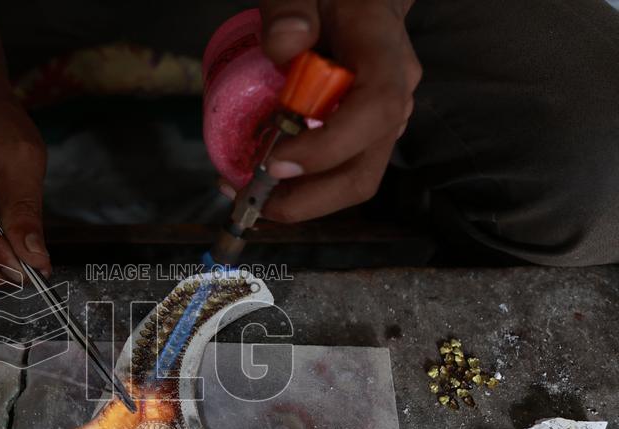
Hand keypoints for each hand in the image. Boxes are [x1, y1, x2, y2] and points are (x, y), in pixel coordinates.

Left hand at [245, 0, 419, 222]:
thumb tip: (284, 47)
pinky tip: (257, 175)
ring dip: (298, 199)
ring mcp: (381, 120)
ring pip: (350, 179)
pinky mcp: (362, 133)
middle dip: (307, 200)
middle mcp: (394, 96)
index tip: (275, 160)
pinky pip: (337, 170)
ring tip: (244, 189)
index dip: (327, 147)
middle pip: (364, 171)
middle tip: (251, 198)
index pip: (374, 111)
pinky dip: (299, 185)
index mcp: (383, 54)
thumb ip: (290, 7)